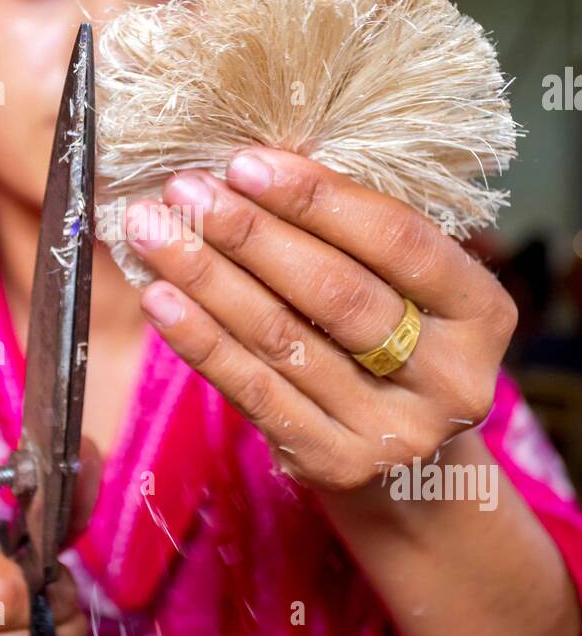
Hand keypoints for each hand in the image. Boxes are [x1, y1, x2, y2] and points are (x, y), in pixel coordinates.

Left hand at [123, 148, 517, 495]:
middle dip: (250, 233)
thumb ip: (352, 241)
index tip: (244, 163)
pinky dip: (201, 340)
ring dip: (207, 277)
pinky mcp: (335, 464)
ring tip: (153, 230)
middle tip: (185, 189)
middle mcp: (451, 377)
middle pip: (336, 291)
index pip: (398, 240)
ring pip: (283, 338)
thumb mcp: (406, 294)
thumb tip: (249, 170)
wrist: (409, 473)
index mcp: (482, 313)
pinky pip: (254, 391)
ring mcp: (395, 431)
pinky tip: (160, 299)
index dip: (319, 199)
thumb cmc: (394, 348)